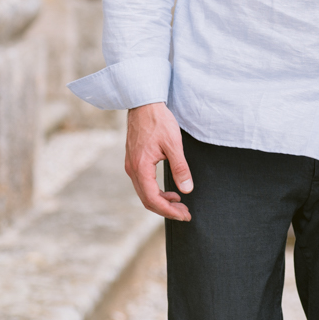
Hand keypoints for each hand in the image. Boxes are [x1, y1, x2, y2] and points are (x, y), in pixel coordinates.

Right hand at [125, 102, 193, 221]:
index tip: (185, 215)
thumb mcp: (173, 144)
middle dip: (166, 210)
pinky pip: (143, 184)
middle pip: (147, 200)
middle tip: (185, 213)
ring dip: (162, 202)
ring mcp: (131, 166)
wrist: (144, 104)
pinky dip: (156, 192)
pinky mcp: (134, 162)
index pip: (153, 199)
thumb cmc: (158, 121)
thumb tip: (187, 190)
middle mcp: (132, 169)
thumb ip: (180, 168)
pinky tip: (171, 192)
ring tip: (180, 204)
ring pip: (144, 193)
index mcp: (140, 167)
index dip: (169, 211)